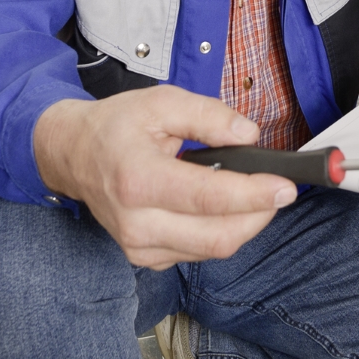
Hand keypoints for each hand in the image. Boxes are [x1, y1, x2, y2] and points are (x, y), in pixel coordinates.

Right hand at [32, 86, 296, 269]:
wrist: (73, 154)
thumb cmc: (116, 126)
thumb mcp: (161, 102)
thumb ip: (208, 115)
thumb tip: (249, 135)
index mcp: (138, 179)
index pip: (209, 198)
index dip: (253, 194)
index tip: (285, 186)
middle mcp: (136, 223)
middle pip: (217, 237)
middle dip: (258, 215)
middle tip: (278, 191)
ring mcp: (138, 246)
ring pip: (211, 250)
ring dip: (243, 225)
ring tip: (253, 195)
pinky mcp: (144, 257)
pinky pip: (196, 253)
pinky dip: (219, 233)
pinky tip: (223, 209)